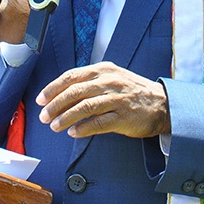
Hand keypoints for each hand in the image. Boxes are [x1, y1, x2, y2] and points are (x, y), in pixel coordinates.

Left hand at [36, 62, 170, 137]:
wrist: (162, 104)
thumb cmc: (132, 92)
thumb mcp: (112, 77)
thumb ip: (90, 81)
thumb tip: (62, 93)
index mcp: (103, 70)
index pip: (72, 76)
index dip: (53, 88)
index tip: (41, 99)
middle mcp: (109, 81)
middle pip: (75, 91)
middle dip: (55, 104)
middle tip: (43, 116)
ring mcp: (117, 99)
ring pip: (85, 107)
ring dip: (66, 117)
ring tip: (54, 126)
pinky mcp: (124, 116)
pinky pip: (99, 123)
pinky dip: (83, 128)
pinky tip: (73, 133)